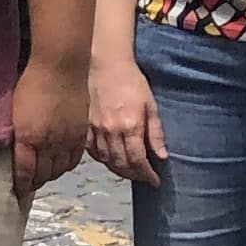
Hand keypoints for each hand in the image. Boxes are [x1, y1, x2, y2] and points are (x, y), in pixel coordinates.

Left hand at [9, 53, 90, 195]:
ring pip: (58, 170)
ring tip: (42, 175)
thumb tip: (13, 150)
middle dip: (33, 182)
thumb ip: (16, 134)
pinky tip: (58, 164)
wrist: (60, 68)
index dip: (20, 186)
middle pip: (42, 175)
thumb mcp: (14, 112)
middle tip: (27, 184)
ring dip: (49, 176)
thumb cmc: (30, 84)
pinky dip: (64, 166)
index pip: (24, 172)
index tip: (16, 194)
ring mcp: (67, 140)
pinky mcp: (80, 134)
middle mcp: (49, 144)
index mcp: (28, 138)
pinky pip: (73, 160)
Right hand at [85, 57, 163, 184]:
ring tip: (129, 170)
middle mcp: (110, 131)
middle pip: (121, 164)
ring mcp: (94, 129)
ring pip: (105, 160)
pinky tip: (110, 158)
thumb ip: (156, 133)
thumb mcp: (150, 105)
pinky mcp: (83, 126)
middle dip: (134, 175)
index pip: (138, 160)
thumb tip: (161, 156)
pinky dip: (102, 159)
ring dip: (119, 169)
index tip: (155, 181)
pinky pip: (91, 150)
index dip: (147, 175)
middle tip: (144, 177)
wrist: (105, 65)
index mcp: (130, 126)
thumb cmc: (131, 82)